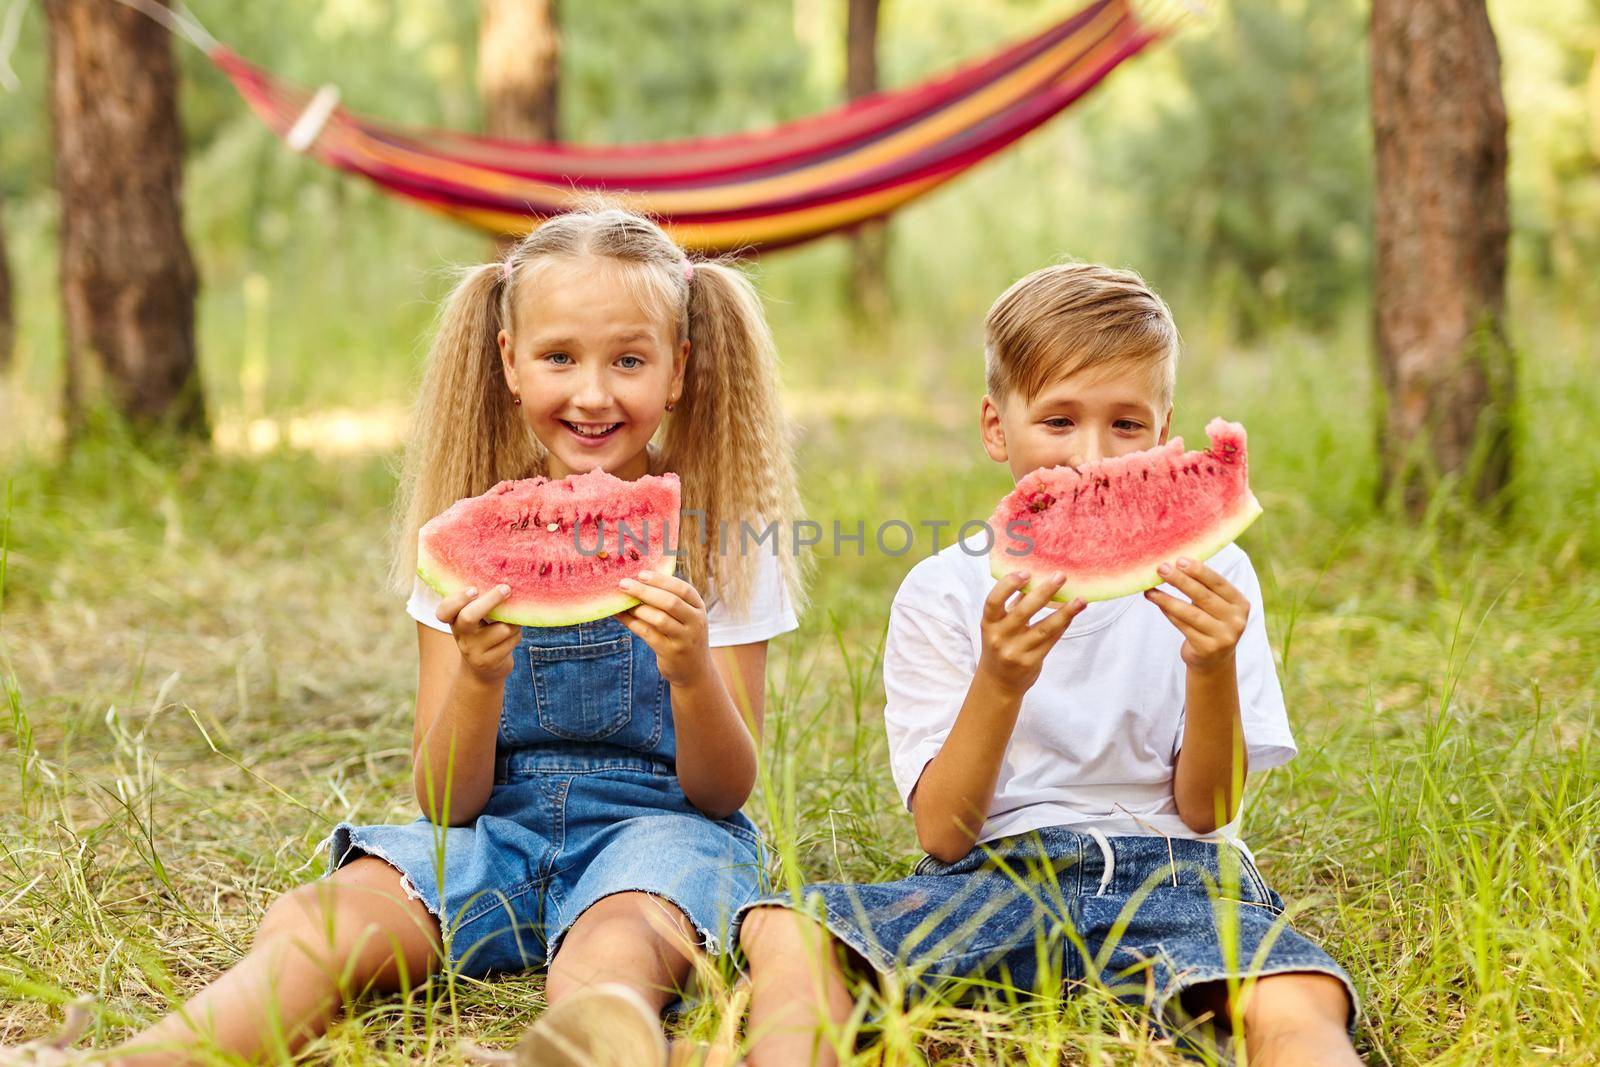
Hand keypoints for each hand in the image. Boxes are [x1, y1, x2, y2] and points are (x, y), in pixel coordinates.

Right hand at [435, 584, 522, 682]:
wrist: (484, 670)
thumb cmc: (484, 634)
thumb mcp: (477, 620)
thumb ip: (483, 603)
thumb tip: (506, 583)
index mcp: (454, 620)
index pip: (444, 610)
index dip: (457, 599)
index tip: (474, 589)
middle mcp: (461, 635)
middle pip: (469, 616)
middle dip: (490, 600)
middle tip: (506, 588)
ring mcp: (473, 650)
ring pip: (501, 629)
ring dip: (514, 623)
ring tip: (513, 623)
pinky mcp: (488, 662)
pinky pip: (511, 641)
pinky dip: (517, 635)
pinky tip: (512, 637)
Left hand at [616, 571, 712, 686]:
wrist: (695, 671)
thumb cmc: (684, 637)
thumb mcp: (686, 617)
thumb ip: (670, 601)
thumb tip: (639, 581)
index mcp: (699, 608)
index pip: (683, 589)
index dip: (661, 580)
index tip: (641, 574)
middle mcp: (695, 622)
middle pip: (670, 602)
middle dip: (645, 591)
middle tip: (624, 584)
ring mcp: (685, 639)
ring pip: (659, 619)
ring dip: (638, 608)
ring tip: (622, 601)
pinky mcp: (671, 652)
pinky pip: (648, 634)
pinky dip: (632, 623)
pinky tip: (620, 616)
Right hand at [977, 571, 1086, 693]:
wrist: (998, 682)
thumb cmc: (1001, 645)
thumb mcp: (998, 625)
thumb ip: (1013, 604)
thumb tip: (1036, 578)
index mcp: (988, 623)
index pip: (994, 601)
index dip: (1008, 585)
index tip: (1026, 573)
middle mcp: (999, 637)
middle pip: (1023, 611)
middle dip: (1044, 592)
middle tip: (1061, 577)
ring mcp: (1015, 651)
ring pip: (1044, 628)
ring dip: (1064, 612)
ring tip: (1080, 600)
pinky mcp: (1030, 661)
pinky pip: (1051, 639)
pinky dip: (1063, 625)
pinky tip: (1073, 614)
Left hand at [1143, 558, 1248, 672]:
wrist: (1213, 660)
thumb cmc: (1210, 622)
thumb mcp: (1216, 605)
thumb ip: (1204, 588)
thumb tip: (1175, 563)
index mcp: (1241, 604)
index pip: (1218, 583)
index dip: (1199, 571)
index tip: (1179, 560)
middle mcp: (1236, 621)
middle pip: (1204, 597)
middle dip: (1180, 581)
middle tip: (1162, 569)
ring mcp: (1223, 637)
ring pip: (1190, 613)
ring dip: (1167, 599)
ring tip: (1150, 590)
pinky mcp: (1207, 648)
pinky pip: (1183, 626)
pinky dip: (1168, 613)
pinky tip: (1157, 603)